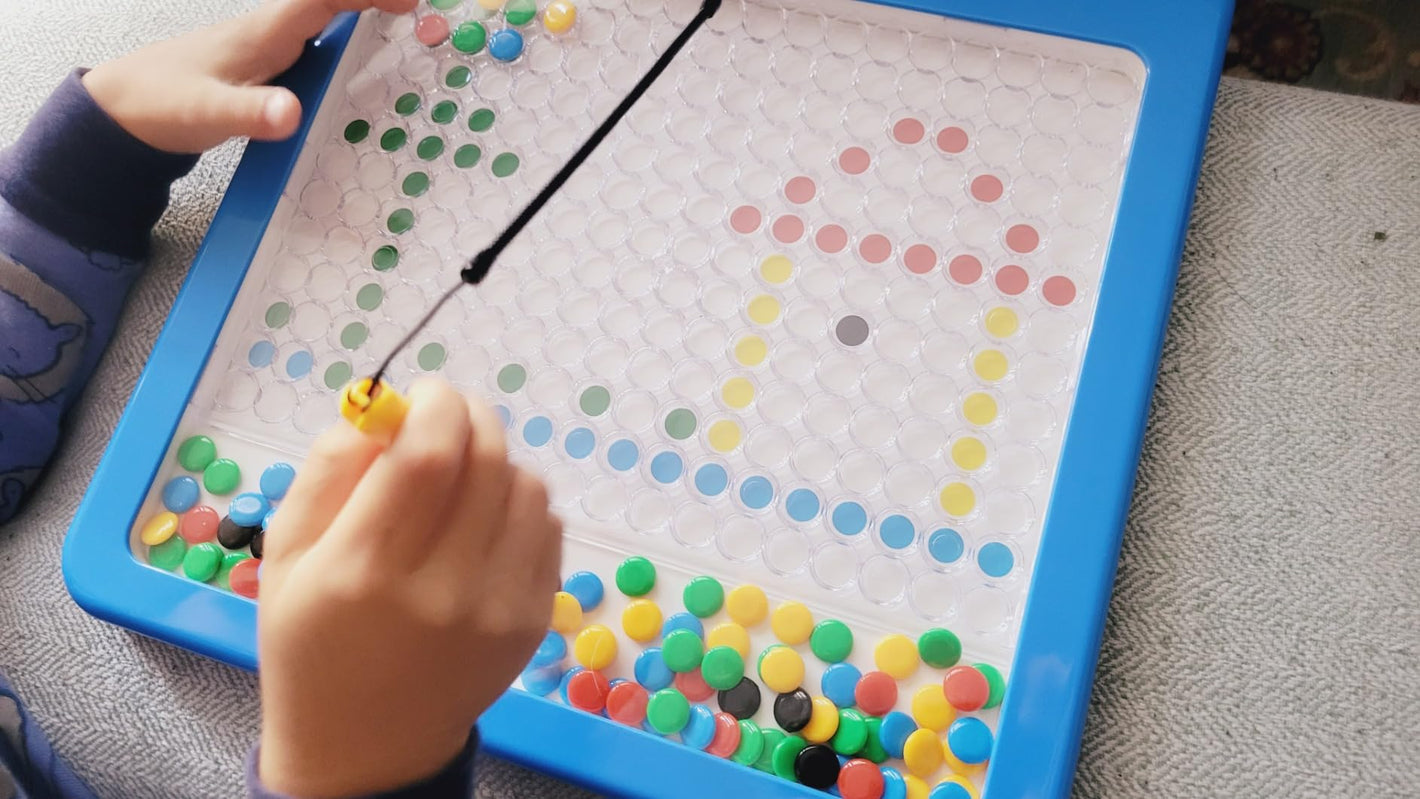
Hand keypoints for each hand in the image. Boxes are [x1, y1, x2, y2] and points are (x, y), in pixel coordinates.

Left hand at [82, 0, 416, 153]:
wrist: (122, 110)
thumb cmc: (162, 103)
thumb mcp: (208, 113)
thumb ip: (251, 114)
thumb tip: (292, 114)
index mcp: (264, 33)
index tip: (409, 3)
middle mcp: (272, 31)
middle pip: (332, 2)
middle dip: (376, 3)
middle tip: (422, 14)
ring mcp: (271, 47)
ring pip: (327, 19)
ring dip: (365, 18)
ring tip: (407, 28)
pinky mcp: (268, 65)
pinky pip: (317, 42)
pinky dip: (346, 42)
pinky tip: (361, 62)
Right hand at [257, 380, 562, 796]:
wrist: (366, 743)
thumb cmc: (314, 637)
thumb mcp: (286, 552)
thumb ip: (328, 468)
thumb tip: (385, 406)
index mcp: (363, 569)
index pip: (426, 454)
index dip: (436, 402)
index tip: (426, 391)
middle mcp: (439, 590)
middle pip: (487, 459)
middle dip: (471, 415)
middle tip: (449, 415)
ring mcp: (496, 609)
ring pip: (526, 486)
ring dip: (497, 460)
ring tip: (463, 477)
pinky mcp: (533, 621)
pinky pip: (547, 526)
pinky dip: (521, 504)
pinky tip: (486, 521)